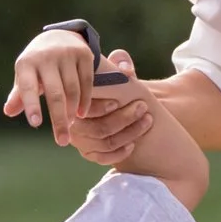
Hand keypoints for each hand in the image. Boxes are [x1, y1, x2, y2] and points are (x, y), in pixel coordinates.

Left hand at [4, 28, 101, 139]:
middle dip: (59, 120)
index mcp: (27, 63)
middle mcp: (46, 57)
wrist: (60, 36)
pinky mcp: (84, 55)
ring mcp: (67, 54)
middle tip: (61, 141)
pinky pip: (87, 83)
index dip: (32, 105)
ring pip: (73, 90)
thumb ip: (19, 94)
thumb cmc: (37, 64)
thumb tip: (8, 112)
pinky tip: (81, 114)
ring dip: (72, 112)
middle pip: (55, 94)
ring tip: (69, 126)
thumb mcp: (25, 75)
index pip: (28, 87)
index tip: (35, 124)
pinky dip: (85, 101)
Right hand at [58, 50, 155, 166]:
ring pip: (105, 144)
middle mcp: (73, 123)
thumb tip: (126, 71)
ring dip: (130, 133)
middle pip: (98, 129)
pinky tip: (133, 143)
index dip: (101, 108)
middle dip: (124, 119)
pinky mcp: (89, 152)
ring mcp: (80, 140)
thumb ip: (121, 62)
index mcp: (74, 101)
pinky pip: (103, 158)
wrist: (117, 100)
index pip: (84, 111)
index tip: (119, 101)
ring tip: (147, 120)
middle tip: (143, 107)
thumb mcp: (115, 67)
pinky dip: (120, 153)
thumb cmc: (111, 80)